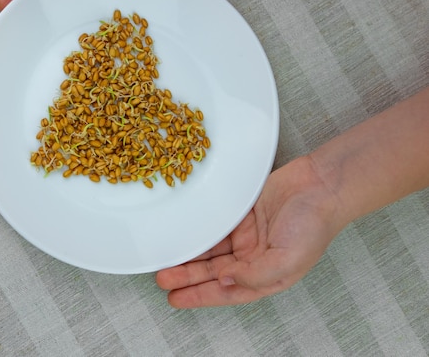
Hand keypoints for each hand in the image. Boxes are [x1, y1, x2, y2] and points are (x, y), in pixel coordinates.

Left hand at [156, 156, 345, 307]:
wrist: (321, 184)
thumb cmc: (314, 224)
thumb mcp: (288, 261)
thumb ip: (254, 276)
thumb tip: (223, 281)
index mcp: (265, 274)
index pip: (226, 291)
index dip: (199, 296)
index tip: (175, 298)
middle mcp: (252, 257)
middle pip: (212, 271)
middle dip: (187, 276)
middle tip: (163, 278)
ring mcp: (246, 234)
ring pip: (210, 250)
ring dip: (189, 256)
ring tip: (166, 260)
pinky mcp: (241, 213)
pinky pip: (214, 226)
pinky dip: (199, 231)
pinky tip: (183, 235)